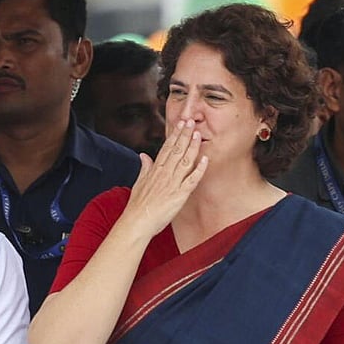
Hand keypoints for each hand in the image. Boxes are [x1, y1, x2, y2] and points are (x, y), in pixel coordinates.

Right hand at [121, 119, 206, 236]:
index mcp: (154, 170)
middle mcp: (164, 174)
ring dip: (192, 147)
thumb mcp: (139, 183)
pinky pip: (192, 180)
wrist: (137, 222)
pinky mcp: (180, 195)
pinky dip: (199, 169)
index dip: (174, 135)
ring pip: (185, 161)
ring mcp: (172, 183)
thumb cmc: (137, 206)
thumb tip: (144, 155)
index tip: (180, 124)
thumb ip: (144, 168)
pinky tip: (205, 159)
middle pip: (176, 150)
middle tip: (191, 121)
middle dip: (184, 135)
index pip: (166, 148)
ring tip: (198, 134)